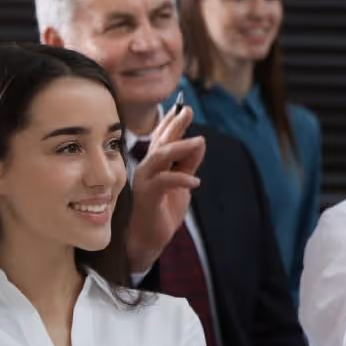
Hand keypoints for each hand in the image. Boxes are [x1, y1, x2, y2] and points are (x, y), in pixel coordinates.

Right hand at [127, 106, 205, 271]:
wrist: (149, 238)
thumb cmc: (163, 209)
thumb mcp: (182, 183)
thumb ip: (189, 163)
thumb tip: (201, 141)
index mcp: (154, 164)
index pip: (162, 137)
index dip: (171, 122)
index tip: (182, 107)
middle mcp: (146, 167)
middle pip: (161, 141)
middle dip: (174, 125)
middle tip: (187, 111)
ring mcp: (144, 180)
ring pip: (160, 156)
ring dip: (180, 147)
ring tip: (200, 141)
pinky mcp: (147, 195)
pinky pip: (165, 181)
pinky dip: (181, 178)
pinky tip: (196, 181)